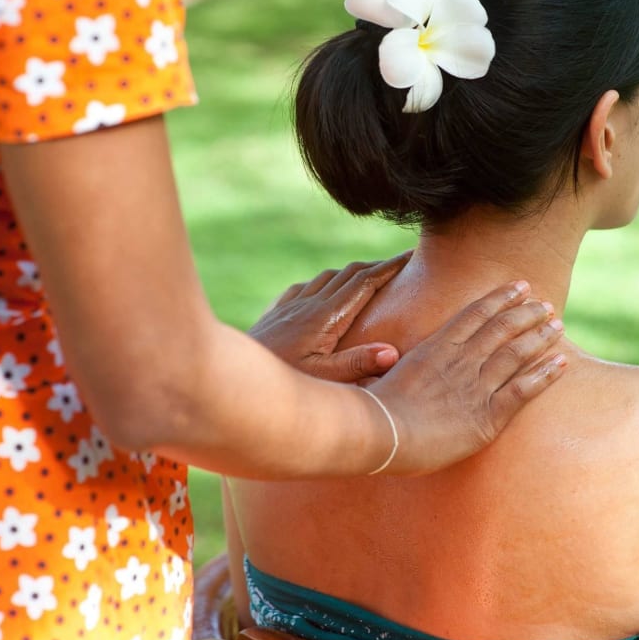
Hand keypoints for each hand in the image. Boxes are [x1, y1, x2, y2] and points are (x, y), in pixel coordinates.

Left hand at [249, 253, 410, 382]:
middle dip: (377, 266)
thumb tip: (392, 352)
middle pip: (349, 274)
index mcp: (326, 317)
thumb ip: (356, 365)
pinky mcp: (276, 314)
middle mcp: (308, 304)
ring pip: (327, 277)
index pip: (365, 283)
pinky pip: (304, 287)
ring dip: (351, 274)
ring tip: (369, 277)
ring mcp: (290, 306)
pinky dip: (323, 283)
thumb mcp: (321, 381)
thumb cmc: (277, 383)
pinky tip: (322, 291)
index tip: (413, 256)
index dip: (391, 268)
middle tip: (401, 264)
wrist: (225, 378)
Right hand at [365, 281, 566, 474]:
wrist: (382, 433)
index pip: (475, 313)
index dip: (501, 298)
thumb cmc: (374, 407)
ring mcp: (476, 385)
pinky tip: (562, 363)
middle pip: (502, 327)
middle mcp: (461, 360)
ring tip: (557, 325)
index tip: (520, 286)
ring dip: (540, 336)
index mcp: (437, 346)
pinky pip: (524, 390)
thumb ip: (395, 360)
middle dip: (527, 312)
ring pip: (516, 352)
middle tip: (546, 303)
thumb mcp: (383, 371)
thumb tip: (386, 356)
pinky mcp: (487, 415)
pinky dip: (545, 374)